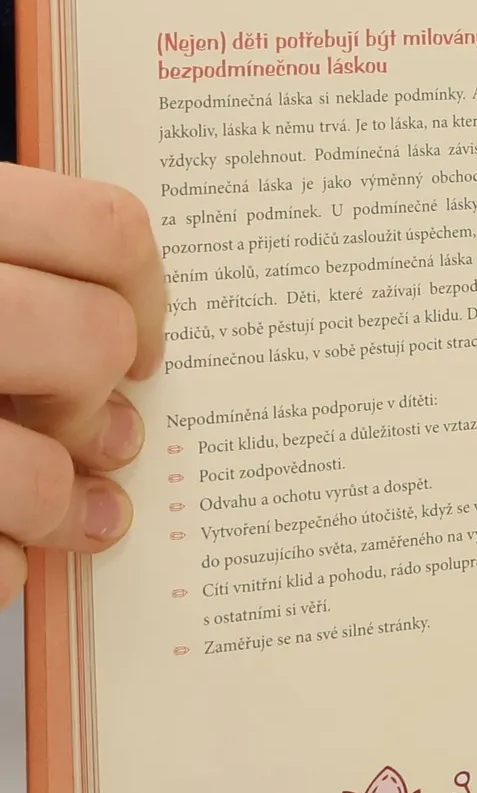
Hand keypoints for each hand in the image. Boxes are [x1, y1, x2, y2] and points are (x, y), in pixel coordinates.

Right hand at [0, 166, 165, 606]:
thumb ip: (27, 276)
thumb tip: (141, 338)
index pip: (104, 226)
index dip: (147, 294)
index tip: (146, 345)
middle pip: (90, 342)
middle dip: (99, 395)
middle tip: (90, 422)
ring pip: (39, 472)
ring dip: (60, 502)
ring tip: (65, 507)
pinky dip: (3, 565)